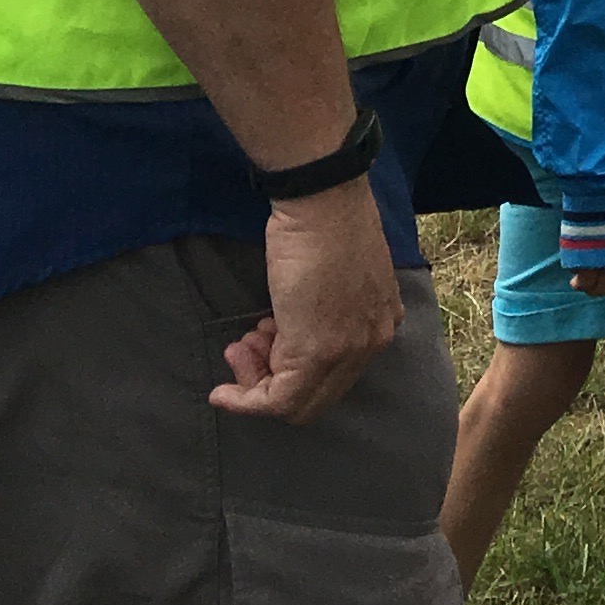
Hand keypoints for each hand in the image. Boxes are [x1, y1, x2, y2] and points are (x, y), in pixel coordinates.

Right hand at [210, 180, 404, 424]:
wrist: (322, 202)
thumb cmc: (323, 225)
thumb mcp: (337, 277)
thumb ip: (324, 313)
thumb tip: (287, 336)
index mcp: (381, 323)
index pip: (337, 375)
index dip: (293, 366)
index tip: (262, 342)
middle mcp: (372, 344)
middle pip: (317, 395)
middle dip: (273, 379)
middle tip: (244, 347)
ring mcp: (346, 352)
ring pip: (297, 403)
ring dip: (256, 382)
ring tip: (240, 344)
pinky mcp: (315, 353)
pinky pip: (278, 400)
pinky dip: (246, 401)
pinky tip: (223, 391)